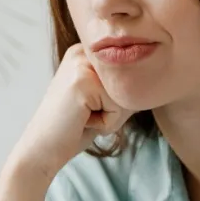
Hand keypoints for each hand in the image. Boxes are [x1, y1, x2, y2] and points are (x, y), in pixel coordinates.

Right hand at [8, 43, 134, 185]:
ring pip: (127, 95)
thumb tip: (156, 80)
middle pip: (132, 82)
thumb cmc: (75, 127)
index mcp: (88, 52)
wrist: (42, 149)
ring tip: (85, 118)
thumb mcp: (103, 99)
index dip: (119, 100)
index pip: (131, 73)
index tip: (90, 107)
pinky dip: (107, 123)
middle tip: (87, 115)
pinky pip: (119, 107)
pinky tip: (82, 121)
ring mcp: (81, 64)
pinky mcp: (82, 82)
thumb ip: (126, 86)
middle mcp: (83, 51)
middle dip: (117, 108)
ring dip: (113, 116)